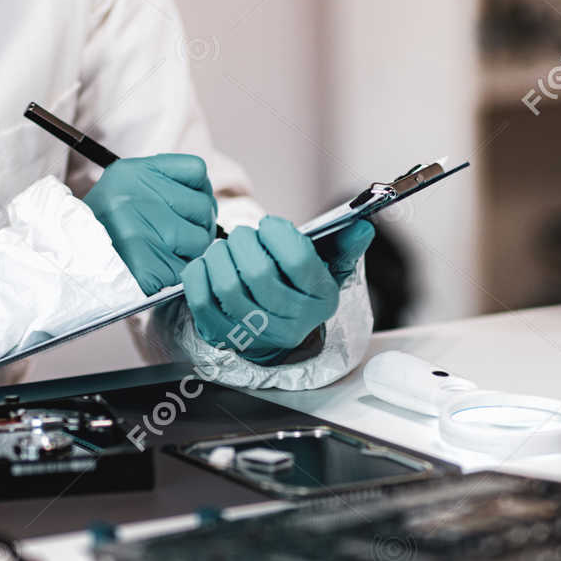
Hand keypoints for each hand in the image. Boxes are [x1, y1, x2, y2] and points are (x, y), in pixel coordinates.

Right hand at [84, 154, 217, 293]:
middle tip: (177, 239)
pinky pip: (184, 270)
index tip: (188, 209)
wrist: (64, 262)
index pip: (196, 170)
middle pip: (203, 208)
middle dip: (197, 226)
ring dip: (188, 253)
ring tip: (160, 255)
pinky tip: (154, 270)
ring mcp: (140, 231)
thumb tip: (207, 205)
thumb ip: (162, 187)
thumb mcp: (122, 190)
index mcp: (132, 172)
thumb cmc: (100, 229)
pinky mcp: (145, 267)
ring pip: (200, 241)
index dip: (199, 192)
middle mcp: (136, 196)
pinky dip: (174, 275)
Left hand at [183, 218, 374, 361]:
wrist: (277, 327)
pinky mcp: (225, 337)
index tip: (269, 224)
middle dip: (244, 243)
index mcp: (321, 301)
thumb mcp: (327, 266)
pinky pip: (202, 302)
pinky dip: (198, 275)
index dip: (279, 235)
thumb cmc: (299, 286)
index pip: (299, 262)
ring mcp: (257, 334)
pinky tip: (206, 264)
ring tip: (224, 247)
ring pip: (228, 288)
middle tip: (242, 234)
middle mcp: (291, 324)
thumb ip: (343, 245)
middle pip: (259, 275)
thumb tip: (362, 227)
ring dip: (220, 256)